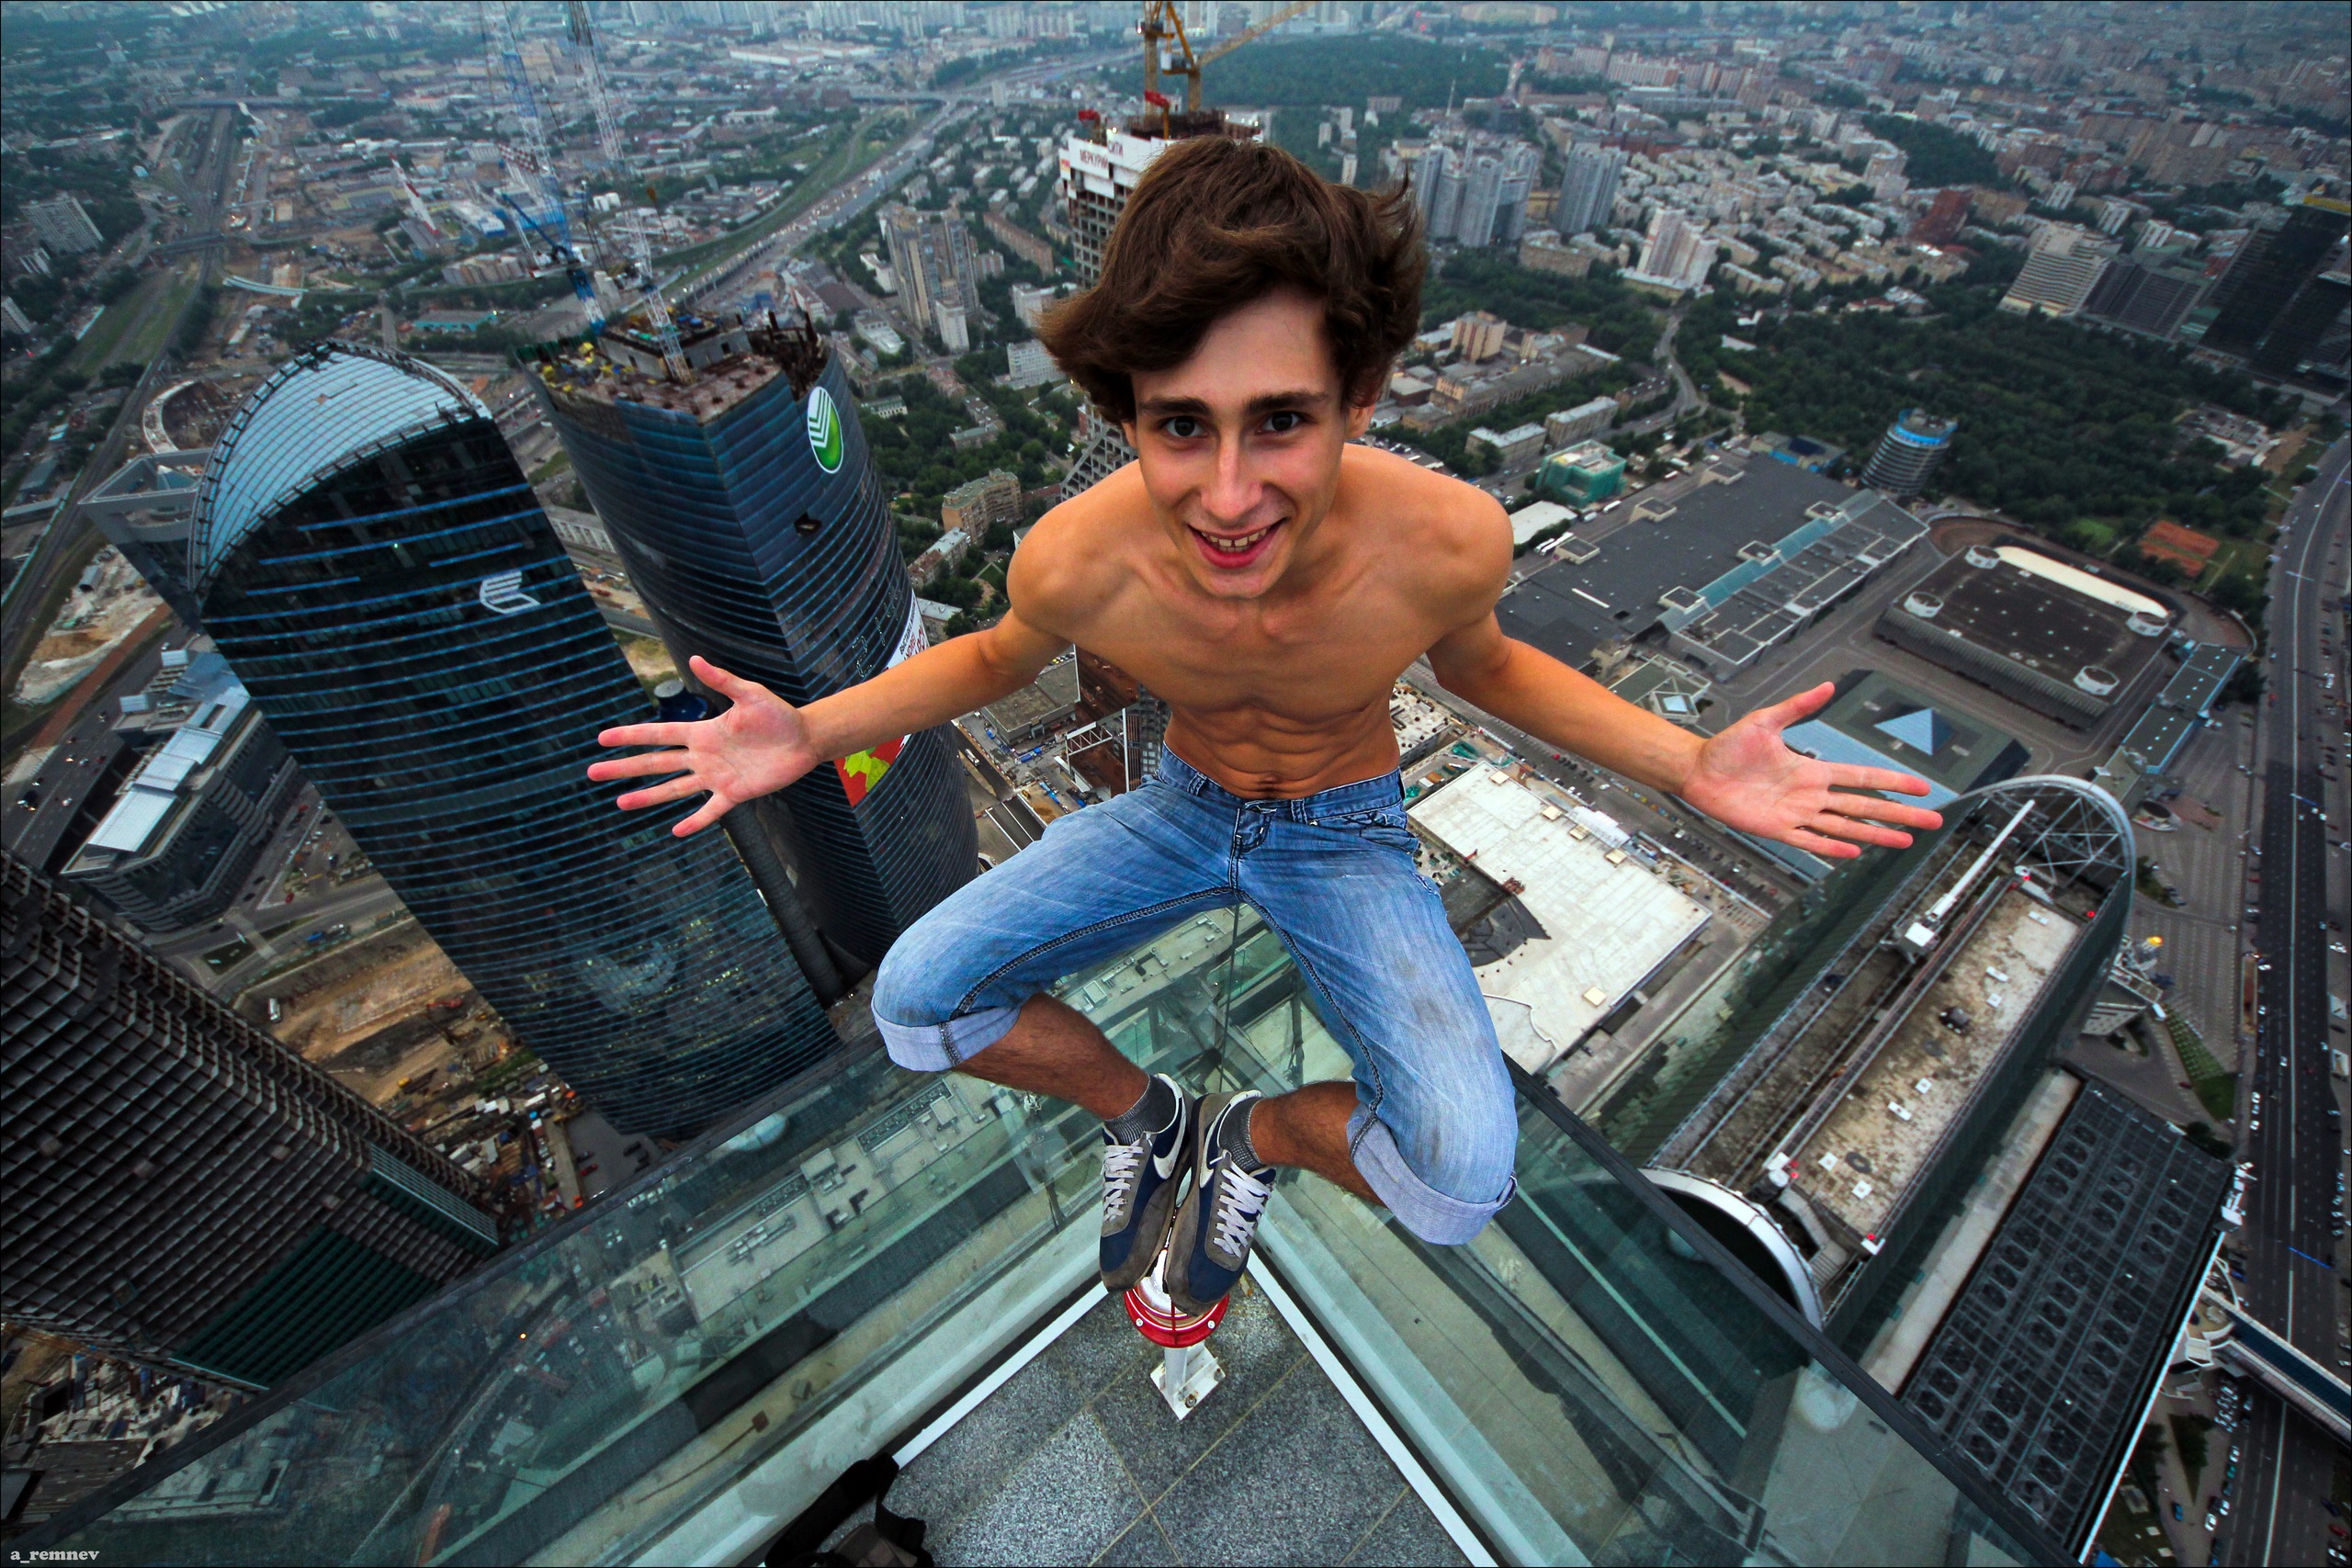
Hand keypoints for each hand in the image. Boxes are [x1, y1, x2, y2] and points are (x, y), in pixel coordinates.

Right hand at [587, 656, 819, 836]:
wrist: (804, 739)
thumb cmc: (777, 714)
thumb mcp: (749, 693)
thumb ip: (721, 680)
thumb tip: (694, 659)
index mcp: (702, 732)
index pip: (659, 735)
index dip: (631, 736)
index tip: (603, 738)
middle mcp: (703, 756)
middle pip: (656, 763)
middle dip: (625, 767)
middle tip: (593, 772)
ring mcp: (716, 776)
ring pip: (675, 789)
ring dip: (648, 796)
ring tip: (620, 802)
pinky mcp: (735, 793)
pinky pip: (711, 810)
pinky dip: (695, 820)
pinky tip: (676, 830)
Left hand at [1676, 682, 1942, 858]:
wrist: (1698, 769)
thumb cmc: (1728, 746)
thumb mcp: (1766, 720)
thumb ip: (1798, 705)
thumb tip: (1827, 686)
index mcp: (1811, 770)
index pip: (1862, 777)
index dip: (1892, 782)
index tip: (1920, 787)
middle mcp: (1809, 794)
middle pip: (1863, 805)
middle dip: (1898, 814)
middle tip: (1930, 820)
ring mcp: (1795, 814)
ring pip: (1844, 826)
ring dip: (1874, 833)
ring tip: (1904, 841)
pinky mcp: (1775, 829)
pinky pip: (1809, 841)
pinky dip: (1831, 845)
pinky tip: (1855, 851)